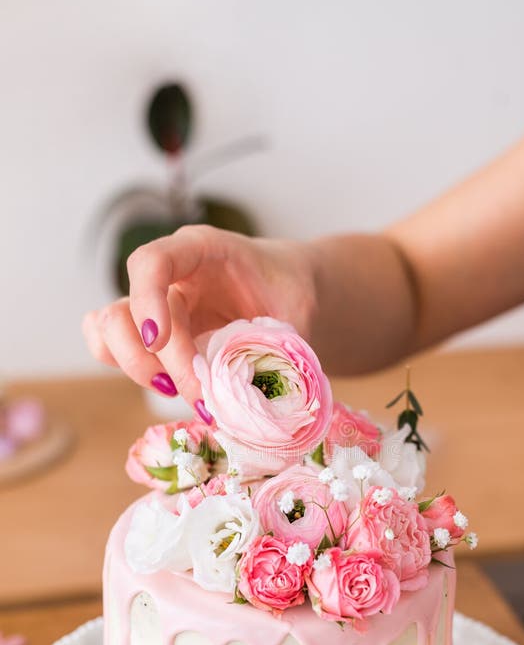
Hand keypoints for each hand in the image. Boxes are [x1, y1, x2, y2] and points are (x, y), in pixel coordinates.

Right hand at [82, 225, 315, 411]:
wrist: (288, 297)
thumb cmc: (289, 296)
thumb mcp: (295, 311)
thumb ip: (276, 344)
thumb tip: (255, 394)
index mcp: (203, 250)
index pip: (152, 262)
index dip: (147, 301)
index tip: (157, 341)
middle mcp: (169, 275)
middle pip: (124, 311)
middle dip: (157, 361)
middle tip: (200, 394)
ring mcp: (153, 304)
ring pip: (107, 332)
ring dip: (139, 370)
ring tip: (182, 392)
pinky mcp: (148, 334)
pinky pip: (111, 349)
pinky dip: (132, 372)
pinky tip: (171, 387)